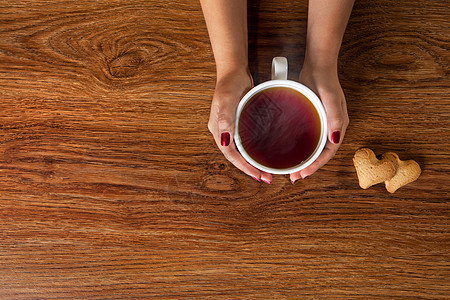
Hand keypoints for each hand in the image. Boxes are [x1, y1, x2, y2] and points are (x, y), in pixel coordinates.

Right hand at [208, 68, 272, 183]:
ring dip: (252, 161)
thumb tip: (225, 141)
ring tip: (265, 170)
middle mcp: (223, 131)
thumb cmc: (229, 83)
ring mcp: (231, 127)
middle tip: (265, 177)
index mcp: (217, 129)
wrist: (234, 70)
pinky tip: (263, 153)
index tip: (257, 174)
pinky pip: (245, 141)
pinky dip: (253, 150)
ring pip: (240, 151)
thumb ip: (225, 119)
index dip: (243, 166)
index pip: (230, 154)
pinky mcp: (239, 122)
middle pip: (235, 156)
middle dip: (249, 168)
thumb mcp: (227, 100)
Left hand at [290, 62, 348, 182]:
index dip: (316, 165)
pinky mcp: (312, 119)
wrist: (318, 66)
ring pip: (313, 147)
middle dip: (308, 166)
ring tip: (291, 169)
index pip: (328, 152)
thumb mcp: (330, 99)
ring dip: (304, 159)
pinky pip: (307, 137)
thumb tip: (336, 140)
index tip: (303, 174)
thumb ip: (334, 118)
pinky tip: (289, 150)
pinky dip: (300, 146)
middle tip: (294, 176)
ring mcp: (322, 123)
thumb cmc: (325, 81)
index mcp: (339, 126)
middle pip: (320, 153)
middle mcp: (331, 128)